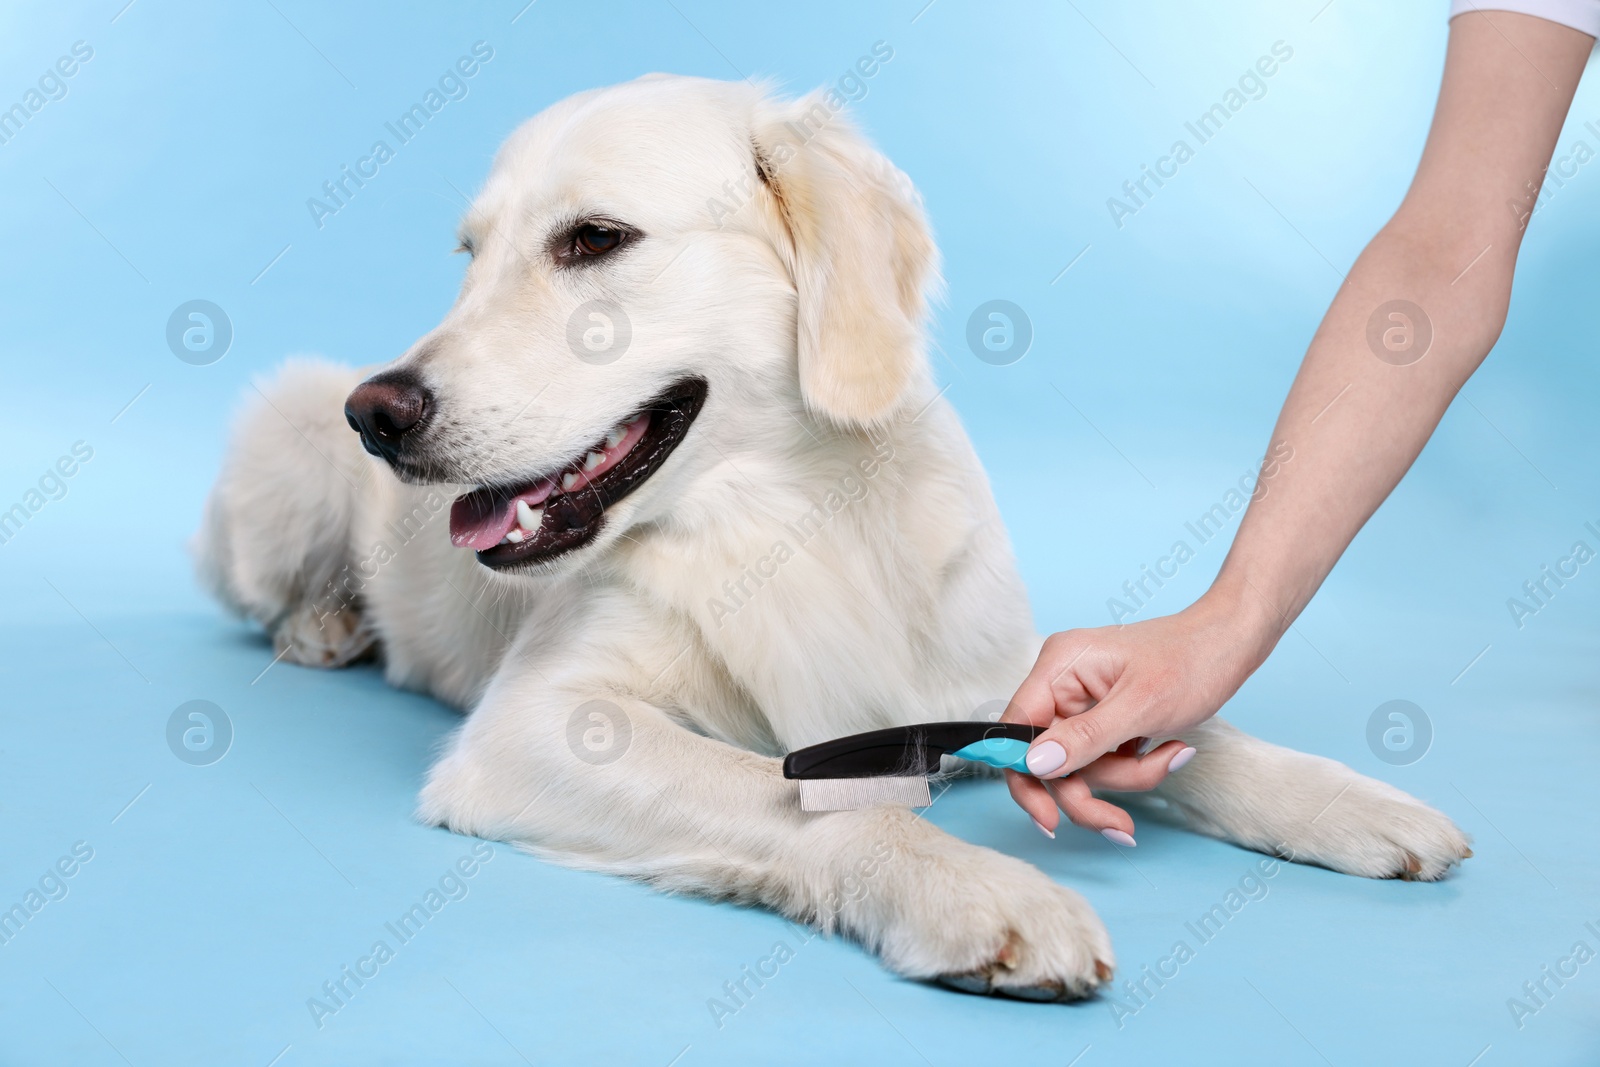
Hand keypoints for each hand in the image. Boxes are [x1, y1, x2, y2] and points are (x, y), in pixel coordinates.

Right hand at [1002, 594, 1266, 842]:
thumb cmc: (1192, 661)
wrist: (1232, 644)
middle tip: (1121, 827)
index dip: (1025, 776)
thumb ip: (1085, 738)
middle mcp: (1062, 684)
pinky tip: (1169, 753)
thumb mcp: (1140, 705)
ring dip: (1124, 778)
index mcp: (1059, 667)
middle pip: (1048, 760)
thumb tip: (1034, 764)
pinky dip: (1134, 769)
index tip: (1049, 818)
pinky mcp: (1102, 719)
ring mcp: (1081, 703)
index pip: (1014, 730)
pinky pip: (1102, 761)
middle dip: (1089, 791)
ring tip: (1171, 759)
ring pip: (1079, 768)